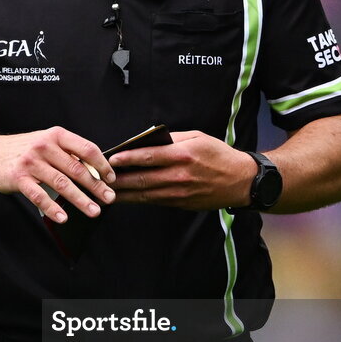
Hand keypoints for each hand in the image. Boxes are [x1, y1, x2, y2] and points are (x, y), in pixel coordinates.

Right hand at [0, 126, 115, 221]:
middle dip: (96, 186)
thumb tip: (96, 171)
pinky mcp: (19, 178)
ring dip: (80, 199)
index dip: (102, 164)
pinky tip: (63, 218)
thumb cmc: (24, 150)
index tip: (111, 178)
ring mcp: (31, 162)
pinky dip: (52, 208)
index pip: (87, 148)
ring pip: (62, 183)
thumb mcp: (47, 142)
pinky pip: (39, 196)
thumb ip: (68, 153)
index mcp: (56, 135)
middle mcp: (44, 146)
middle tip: (109, 198)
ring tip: (94, 211)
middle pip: (77, 168)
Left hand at [109, 130, 255, 210]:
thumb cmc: (219, 155)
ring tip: (104, 190)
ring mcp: (179, 192)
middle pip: (142, 178)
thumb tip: (146, 140)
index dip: (127, 158)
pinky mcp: (180, 203)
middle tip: (99, 177)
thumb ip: (171, 139)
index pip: (148, 156)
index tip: (110, 159)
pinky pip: (154, 200)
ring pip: (144, 193)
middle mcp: (179, 175)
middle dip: (118, 178)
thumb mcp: (197, 137)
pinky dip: (137, 199)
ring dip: (123, 193)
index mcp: (183, 155)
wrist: (241, 181)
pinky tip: (124, 196)